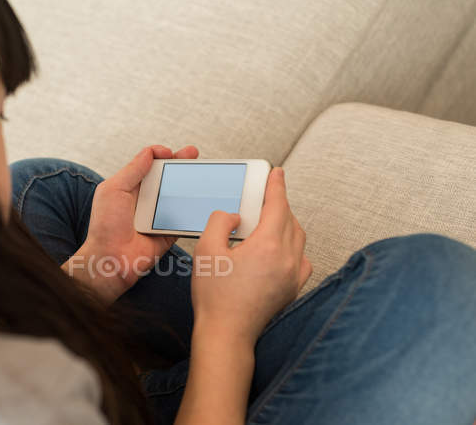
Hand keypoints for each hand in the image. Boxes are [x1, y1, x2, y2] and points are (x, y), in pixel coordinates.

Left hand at [63, 145, 198, 303]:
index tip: (170, 153)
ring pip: (177, 194)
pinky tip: (201, 198)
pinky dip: (193, 209)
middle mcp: (144, 199)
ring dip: (190, 184)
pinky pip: (183, 217)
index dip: (161, 155)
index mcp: (130, 186)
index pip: (149, 164)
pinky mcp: (168, 230)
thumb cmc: (105, 227)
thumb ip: (132, 170)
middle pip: (167, 176)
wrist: (111, 260)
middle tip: (193, 155)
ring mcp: (157, 214)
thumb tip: (150, 152)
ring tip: (202, 173)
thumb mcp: (113, 190)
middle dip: (181, 164)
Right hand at [191, 167, 311, 347]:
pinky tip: (278, 249)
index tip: (277, 173)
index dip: (276, 186)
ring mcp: (294, 276)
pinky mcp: (293, 289)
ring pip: (298, 237)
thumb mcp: (205, 249)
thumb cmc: (214, 296)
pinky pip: (302, 258)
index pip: (278, 205)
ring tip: (267, 221)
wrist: (226, 334)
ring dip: (286, 223)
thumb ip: (220, 222)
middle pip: (290, 219)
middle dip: (279, 204)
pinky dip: (293, 246)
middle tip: (263, 197)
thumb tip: (234, 217)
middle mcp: (288, 259)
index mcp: (268, 246)